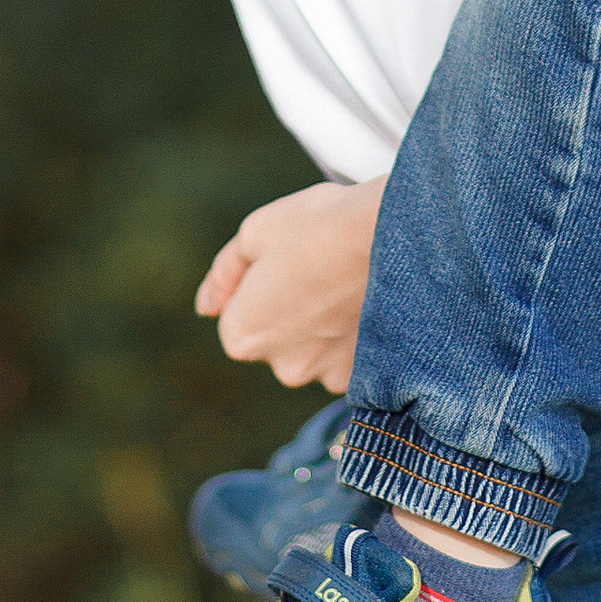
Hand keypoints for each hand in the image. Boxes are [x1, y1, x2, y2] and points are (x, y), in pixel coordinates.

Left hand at [195, 179, 384, 388]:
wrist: (395, 237)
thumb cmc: (321, 226)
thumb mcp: (257, 230)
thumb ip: (224, 273)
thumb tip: (205, 306)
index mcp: (243, 334)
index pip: (238, 314)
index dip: (261, 281)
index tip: (290, 259)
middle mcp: (281, 366)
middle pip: (277, 337)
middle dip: (291, 308)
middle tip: (321, 266)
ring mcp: (326, 374)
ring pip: (316, 347)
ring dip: (325, 323)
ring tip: (350, 282)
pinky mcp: (365, 375)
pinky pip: (350, 356)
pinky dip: (355, 336)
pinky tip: (369, 303)